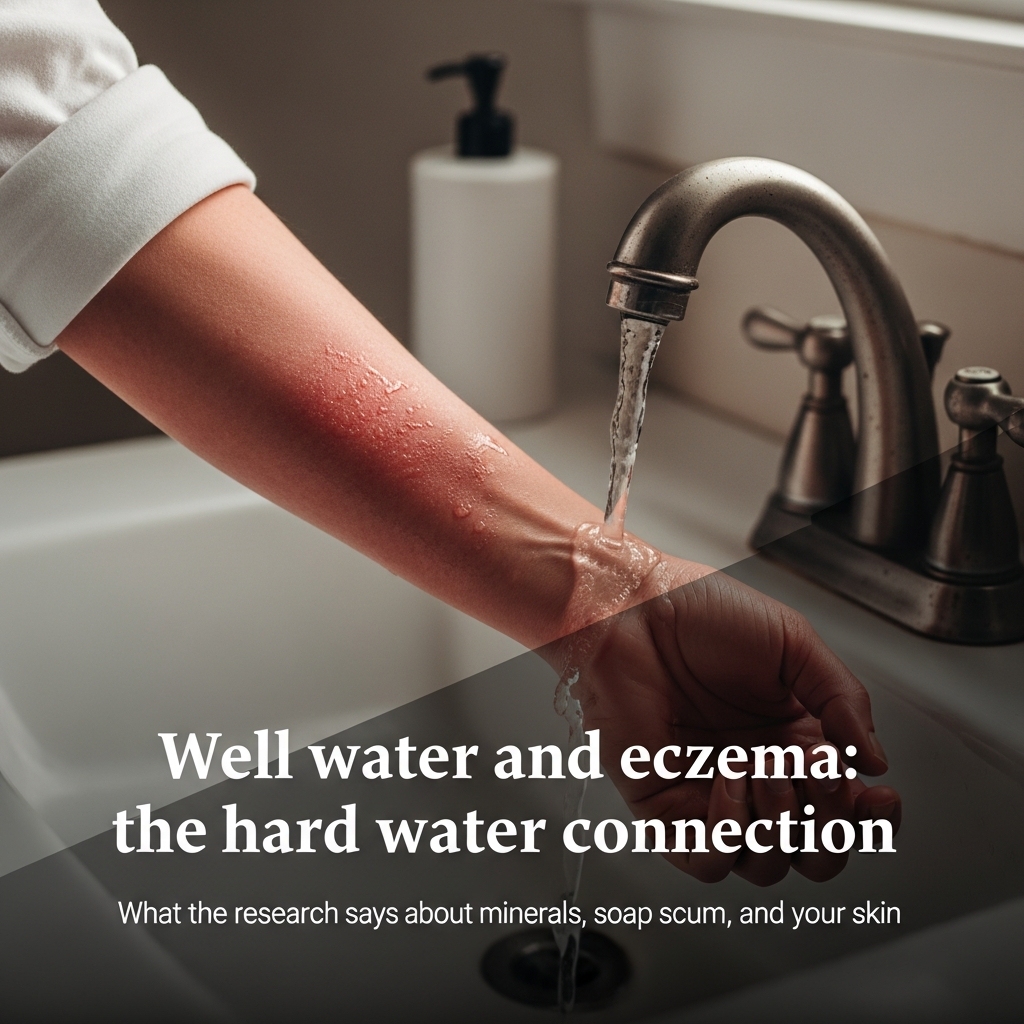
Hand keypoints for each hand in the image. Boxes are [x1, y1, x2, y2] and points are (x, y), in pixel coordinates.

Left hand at [545, 528, 899, 885]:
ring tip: (765, 766)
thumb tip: (875, 762)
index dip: (871, 819)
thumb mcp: (794, 644)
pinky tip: (729, 782)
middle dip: (831, 830)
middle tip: (820, 775)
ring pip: (765, 865)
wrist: (633, 608)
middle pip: (814, 853)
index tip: (879, 796)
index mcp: (794, 741)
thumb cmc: (701, 614)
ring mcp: (710, 795)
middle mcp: (756, 775)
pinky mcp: (664, 806)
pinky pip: (705, 861)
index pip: (846, 810)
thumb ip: (843, 698)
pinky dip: (728, 837)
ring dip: (779, 825)